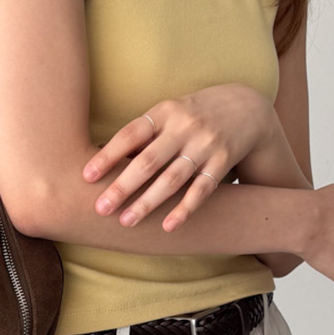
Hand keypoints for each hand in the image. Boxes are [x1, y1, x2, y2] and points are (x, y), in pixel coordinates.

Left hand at [83, 84, 274, 230]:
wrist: (247, 108)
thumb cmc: (192, 115)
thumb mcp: (168, 113)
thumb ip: (143, 135)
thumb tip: (103, 161)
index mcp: (164, 112)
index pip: (130, 134)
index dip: (108, 156)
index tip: (86, 177)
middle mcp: (184, 127)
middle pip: (148, 161)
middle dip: (122, 186)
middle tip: (100, 209)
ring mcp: (205, 145)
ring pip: (172, 179)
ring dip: (148, 203)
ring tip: (126, 222)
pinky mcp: (223, 162)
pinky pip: (202, 190)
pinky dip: (185, 209)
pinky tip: (168, 227)